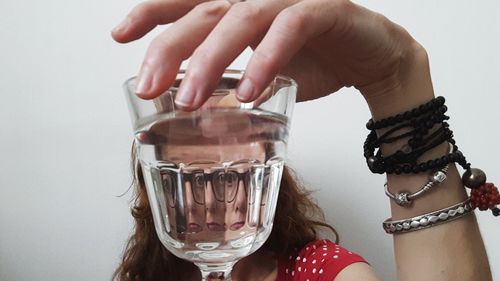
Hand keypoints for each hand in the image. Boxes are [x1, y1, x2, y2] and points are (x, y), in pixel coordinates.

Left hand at [111, 0, 425, 110]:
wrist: (372, 59)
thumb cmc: (314, 59)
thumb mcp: (260, 69)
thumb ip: (227, 77)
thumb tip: (191, 104)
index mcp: (241, 4)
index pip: (188, 1)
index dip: (152, 12)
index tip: (121, 35)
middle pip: (204, 10)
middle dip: (171, 48)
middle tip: (148, 85)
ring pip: (241, 17)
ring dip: (211, 60)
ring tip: (189, 100)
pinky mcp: (324, 8)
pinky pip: (289, 28)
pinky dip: (266, 60)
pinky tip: (249, 92)